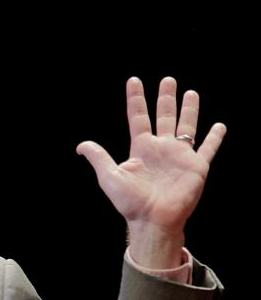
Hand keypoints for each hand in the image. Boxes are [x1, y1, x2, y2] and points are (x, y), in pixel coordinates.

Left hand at [76, 77, 225, 267]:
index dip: (136, 99)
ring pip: (187, 126)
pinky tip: (219, 126)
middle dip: (166, 98)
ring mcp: (180, 156)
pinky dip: (215, 137)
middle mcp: (161, 148)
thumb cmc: (131, 202)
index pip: (138, 117)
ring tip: (190, 92)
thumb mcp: (110, 177)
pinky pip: (208, 148)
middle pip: (164, 116)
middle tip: (168, 80)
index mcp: (141, 148)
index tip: (134, 80)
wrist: (153, 220)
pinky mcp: (197, 166)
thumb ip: (99, 158)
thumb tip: (81, 146)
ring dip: (189, 110)